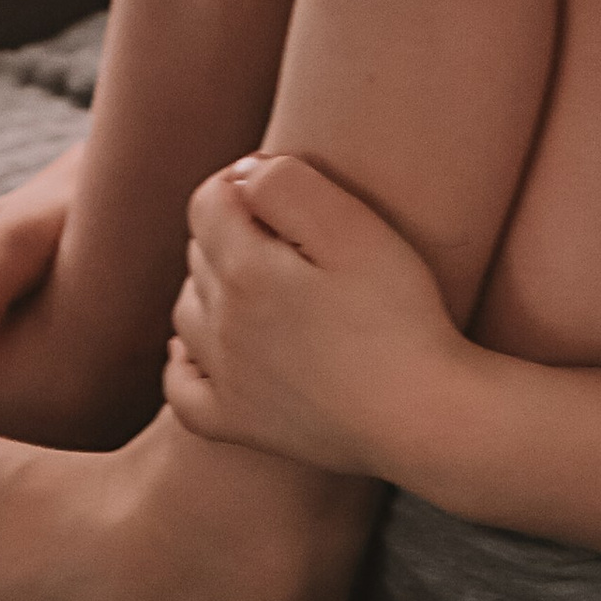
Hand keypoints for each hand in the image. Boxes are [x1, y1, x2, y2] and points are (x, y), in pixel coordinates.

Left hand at [165, 153, 465, 482]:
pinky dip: (186, 361)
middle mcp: (220, 325)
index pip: (207, 201)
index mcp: (244, 270)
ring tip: (263, 280)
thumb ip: (288, 185)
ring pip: (188, 310)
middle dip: (233, 228)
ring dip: (212, 285)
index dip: (242, 179)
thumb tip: (243, 176)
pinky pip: (180, 389)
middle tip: (292, 234)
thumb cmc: (397, 315)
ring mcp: (225, 380)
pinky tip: (206, 350)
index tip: (286, 185)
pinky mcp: (236, 425)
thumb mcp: (353, 227)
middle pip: (200, 251)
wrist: (420, 416)